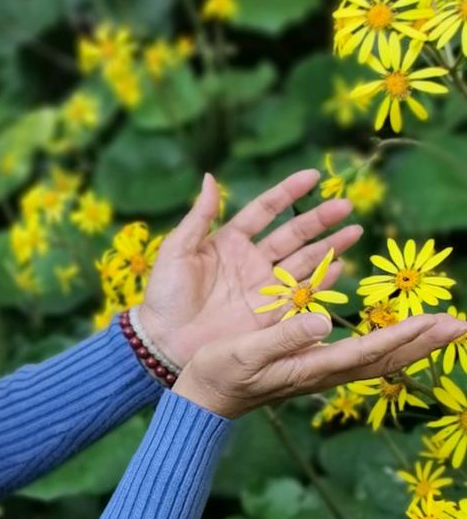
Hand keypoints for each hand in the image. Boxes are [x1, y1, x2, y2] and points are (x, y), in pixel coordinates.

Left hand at [137, 168, 361, 369]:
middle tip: (345, 205)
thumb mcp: (177, 251)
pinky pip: (302, 295)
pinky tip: (341, 267)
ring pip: (304, 261)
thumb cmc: (165, 295)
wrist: (164, 342)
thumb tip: (211, 177)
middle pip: (293, 234)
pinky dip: (323, 282)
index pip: (265, 210)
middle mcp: (251, 261)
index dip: (288, 192)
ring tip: (354, 231)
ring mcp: (263, 287)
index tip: (313, 175)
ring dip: (329, 246)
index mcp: (229, 241)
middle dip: (319, 219)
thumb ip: (199, 216)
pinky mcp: (271, 314)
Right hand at [172, 310, 466, 420]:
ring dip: (410, 344)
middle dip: (423, 342)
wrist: (203, 399)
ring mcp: (317, 371)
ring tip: (438, 329)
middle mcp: (322, 371)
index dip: (405, 335)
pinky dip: (383, 343)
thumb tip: (323, 322)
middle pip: (384, 358)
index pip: (369, 350)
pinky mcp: (307, 367)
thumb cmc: (218, 372)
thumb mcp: (244, 351)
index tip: (440, 321)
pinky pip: (357, 355)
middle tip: (459, 324)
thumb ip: (283, 336)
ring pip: (375, 358)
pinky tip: (389, 335)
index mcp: (310, 366)